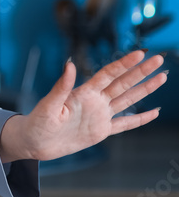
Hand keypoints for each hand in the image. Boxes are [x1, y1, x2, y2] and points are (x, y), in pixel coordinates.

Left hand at [0, 49, 166, 161]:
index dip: (124, 64)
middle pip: (123, 83)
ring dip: (145, 89)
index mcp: (83, 93)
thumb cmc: (37, 122)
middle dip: (141, 72)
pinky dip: (140, 119)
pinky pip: (125, 124)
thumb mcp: (48, 104)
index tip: (140, 54)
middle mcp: (95, 101)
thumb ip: (61, 86)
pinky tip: (153, 112)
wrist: (35, 142)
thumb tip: (70, 64)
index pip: (108, 74)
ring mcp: (100, 115)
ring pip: (128, 99)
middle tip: (159, 59)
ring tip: (161, 77)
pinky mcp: (102, 131)